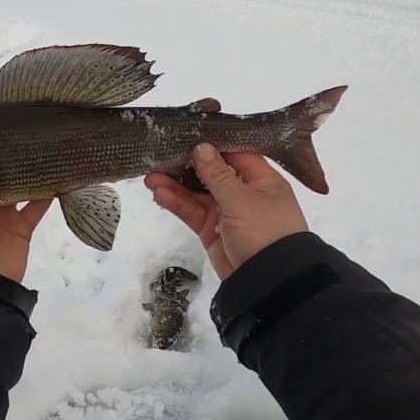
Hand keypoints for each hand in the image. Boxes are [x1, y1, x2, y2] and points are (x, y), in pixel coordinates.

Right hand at [144, 144, 307, 278]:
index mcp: (261, 180)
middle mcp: (245, 193)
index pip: (234, 154)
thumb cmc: (264, 233)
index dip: (211, 146)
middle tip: (160, 156)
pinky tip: (159, 194)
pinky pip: (193, 212)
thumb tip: (201, 147)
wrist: (268, 283)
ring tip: (151, 177)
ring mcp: (227, 213)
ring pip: (198, 193)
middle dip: (186, 167)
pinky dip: (177, 203)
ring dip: (175, 186)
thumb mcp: (241, 199)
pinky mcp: (213, 231)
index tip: (187, 136)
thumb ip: (218, 174)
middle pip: (212, 173)